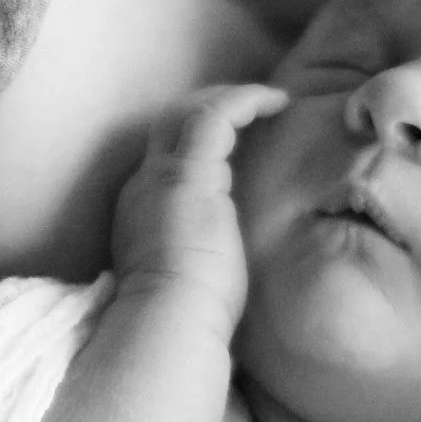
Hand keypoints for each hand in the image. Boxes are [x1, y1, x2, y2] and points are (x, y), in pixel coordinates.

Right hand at [108, 85, 287, 322]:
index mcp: (144, 212)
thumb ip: (202, 254)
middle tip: (249, 106)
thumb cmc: (187, 318)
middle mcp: (146, 186)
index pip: (167, 158)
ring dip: (229, 97)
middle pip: (170, 123)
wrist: (167, 324)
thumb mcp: (193, 276)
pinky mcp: (189, 174)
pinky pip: (215, 116)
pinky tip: (275, 102)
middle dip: (208, 106)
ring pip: (188, 111)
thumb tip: (224, 263)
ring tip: (268, 99)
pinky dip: (245, 101)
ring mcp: (163, 177)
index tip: (234, 140)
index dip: (198, 140)